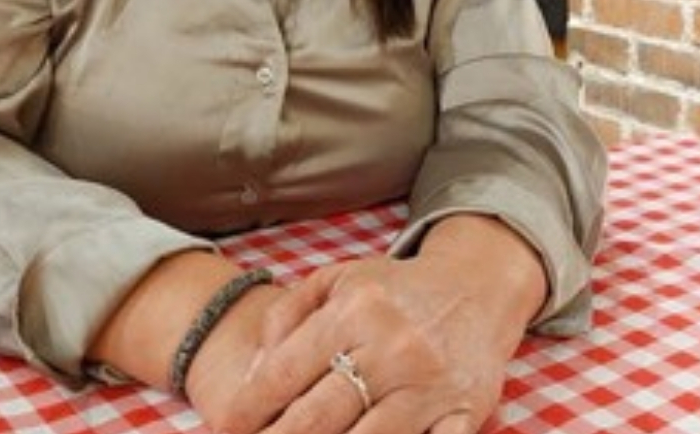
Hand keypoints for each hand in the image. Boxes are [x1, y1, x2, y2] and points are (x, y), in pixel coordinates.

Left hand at [212, 215, 545, 433]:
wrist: (477, 287)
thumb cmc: (395, 289)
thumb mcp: (339, 279)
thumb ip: (289, 314)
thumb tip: (253, 372)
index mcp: (354, 311)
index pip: (285, 371)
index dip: (247, 408)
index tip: (222, 429)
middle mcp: (390, 348)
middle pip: (317, 418)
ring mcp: (428, 386)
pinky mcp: (463, 415)